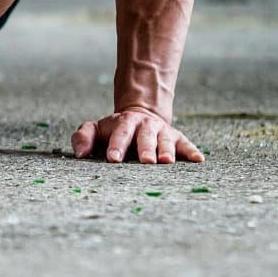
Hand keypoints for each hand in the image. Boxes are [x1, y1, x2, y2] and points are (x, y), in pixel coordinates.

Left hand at [71, 107, 203, 163]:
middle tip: (146, 161)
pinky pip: (185, 144)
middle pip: (145, 136)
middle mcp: (145, 126)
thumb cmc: (114, 129)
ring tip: (167, 162)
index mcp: (124, 123)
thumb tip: (79, 154)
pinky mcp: (177, 138)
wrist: (139, 114)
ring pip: (165, 140)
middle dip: (145, 148)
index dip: (117, 145)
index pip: (120, 133)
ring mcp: (162, 131)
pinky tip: (198, 159)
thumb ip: (84, 137)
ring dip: (166, 150)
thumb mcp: (96, 128)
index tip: (113, 158)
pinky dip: (191, 151)